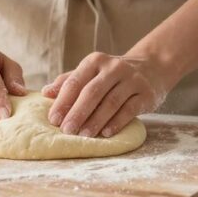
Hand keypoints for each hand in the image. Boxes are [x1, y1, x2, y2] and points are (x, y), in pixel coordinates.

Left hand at [42, 53, 178, 137]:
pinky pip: (129, 109)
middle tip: (66, 130)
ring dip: (95, 120)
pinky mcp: (146, 93)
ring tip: (84, 135)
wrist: (152, 67)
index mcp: (95, 61)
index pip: (75, 81)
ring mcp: (132, 80)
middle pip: (91, 92)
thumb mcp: (91, 72)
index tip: (53, 119)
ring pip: (110, 102)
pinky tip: (105, 134)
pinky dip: (116, 122)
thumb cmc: (112, 75)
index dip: (63, 101)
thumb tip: (45, 92)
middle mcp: (113, 67)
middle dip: (77, 112)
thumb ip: (69, 81)